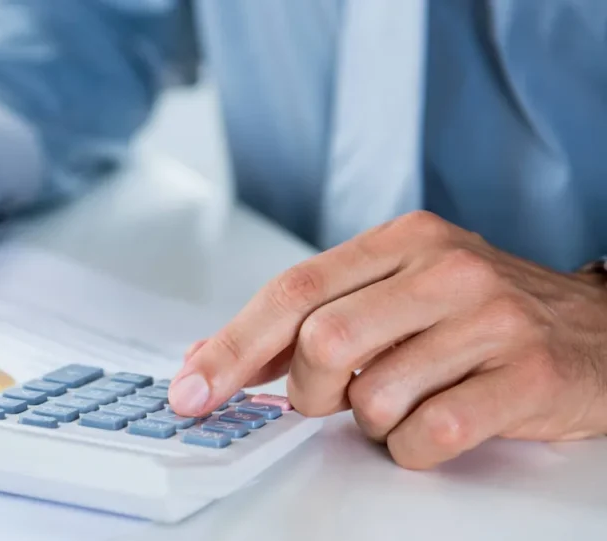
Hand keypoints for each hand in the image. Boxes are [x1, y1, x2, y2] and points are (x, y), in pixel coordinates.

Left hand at [169, 210, 606, 468]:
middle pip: (321, 342)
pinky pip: (426, 436)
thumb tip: (213, 361)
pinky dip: (410, 448)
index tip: (193, 389)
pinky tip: (436, 424)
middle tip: (330, 396)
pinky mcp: (524, 377)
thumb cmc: (481, 313)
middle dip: (308, 389)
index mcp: (401, 241)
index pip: (292, 292)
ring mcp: (489, 321)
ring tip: (404, 400)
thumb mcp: (394, 293)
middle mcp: (445, 270)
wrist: (598, 331)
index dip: (232, 347)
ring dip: (369, 421)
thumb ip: (307, 320)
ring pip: (371, 397)